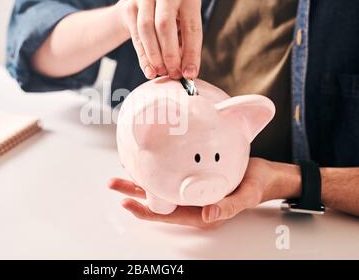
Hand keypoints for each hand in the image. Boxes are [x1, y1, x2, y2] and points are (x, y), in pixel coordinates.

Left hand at [108, 158, 301, 228]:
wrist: (264, 175)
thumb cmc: (256, 185)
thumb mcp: (245, 196)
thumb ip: (228, 207)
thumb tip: (208, 215)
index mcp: (202, 214)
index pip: (167, 215)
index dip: (145, 211)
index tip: (126, 203)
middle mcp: (192, 205)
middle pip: (156, 202)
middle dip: (133, 193)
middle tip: (113, 183)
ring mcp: (191, 192)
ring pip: (159, 189)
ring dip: (139, 181)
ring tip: (121, 171)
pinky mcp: (193, 180)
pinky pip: (169, 177)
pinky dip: (155, 170)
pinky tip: (144, 162)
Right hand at [116, 0, 202, 79]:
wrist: (146, 9)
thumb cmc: (173, 23)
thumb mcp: (185, 31)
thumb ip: (187, 49)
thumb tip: (188, 74)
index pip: (192, 27)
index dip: (191, 54)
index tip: (189, 74)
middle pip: (165, 26)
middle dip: (169, 54)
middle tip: (173, 74)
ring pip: (146, 29)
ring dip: (154, 55)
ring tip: (160, 72)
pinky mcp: (130, 5)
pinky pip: (136, 34)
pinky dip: (143, 56)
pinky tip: (149, 70)